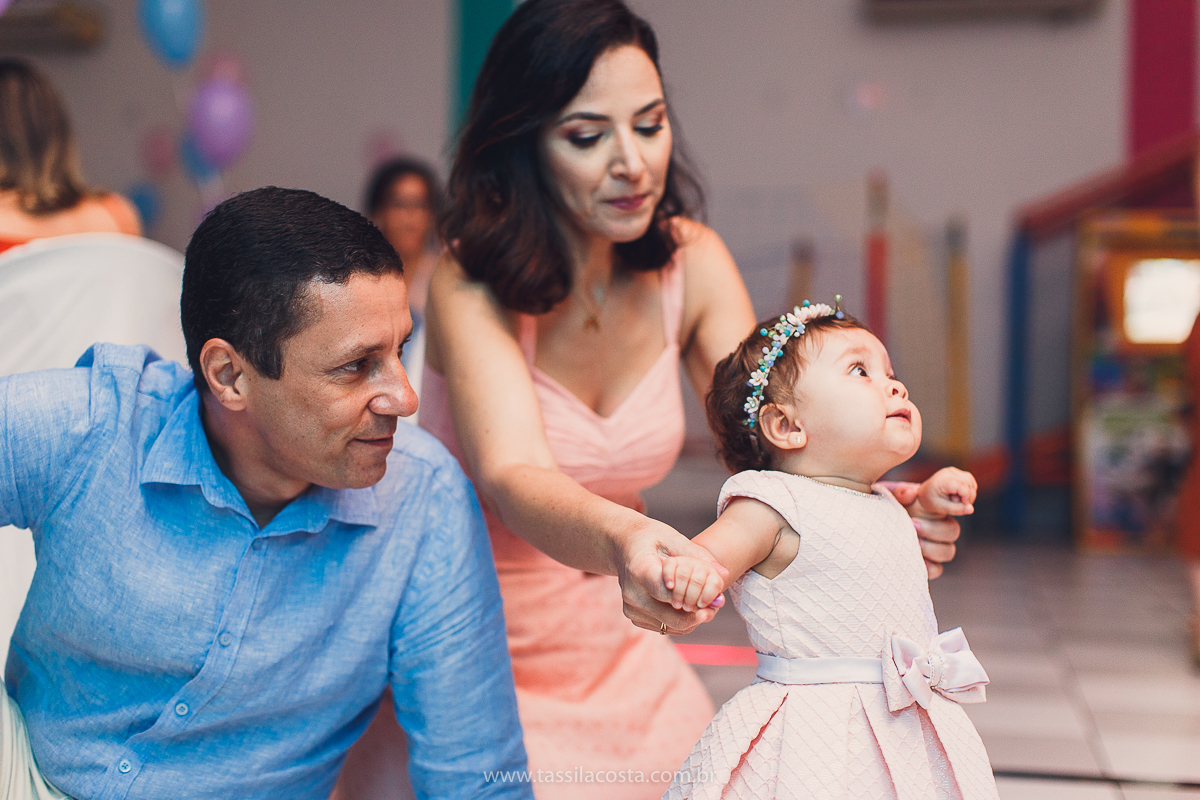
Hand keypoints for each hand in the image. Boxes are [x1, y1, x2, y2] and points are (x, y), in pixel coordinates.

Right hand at [616, 518, 728, 635]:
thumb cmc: (651, 538)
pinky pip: (665, 628)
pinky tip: (689, 605)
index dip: (691, 597)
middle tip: (717, 604)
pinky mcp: (635, 617)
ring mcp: (631, 608)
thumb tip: (724, 574)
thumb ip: (698, 555)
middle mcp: (632, 593)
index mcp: (639, 570)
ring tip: (705, 603)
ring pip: (672, 626)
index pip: (666, 592)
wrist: (622, 546)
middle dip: (699, 612)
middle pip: (673, 615)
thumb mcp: (674, 538)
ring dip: (692, 618)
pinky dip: (682, 620)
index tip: (709, 597)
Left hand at [885, 475, 970, 579]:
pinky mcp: (927, 565)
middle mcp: (938, 529)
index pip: (953, 510)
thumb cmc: (885, 508)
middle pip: (953, 531)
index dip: (949, 511)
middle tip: (912, 526)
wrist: (873, 527)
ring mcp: (935, 548)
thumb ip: (900, 493)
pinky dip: (928, 567)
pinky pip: (937, 569)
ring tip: (912, 543)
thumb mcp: (890, 497)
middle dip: (933, 529)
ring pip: (948, 551)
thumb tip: (910, 493)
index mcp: (935, 510)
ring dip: (931, 548)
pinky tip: (915, 561)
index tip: (921, 514)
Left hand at [916, 467, 976, 515]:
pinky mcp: (958, 473)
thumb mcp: (942, 508)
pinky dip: (969, 491)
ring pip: (972, 483)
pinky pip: (971, 482)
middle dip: (968, 498)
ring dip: (969, 495)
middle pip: (969, 485)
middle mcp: (949, 472)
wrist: (924, 495)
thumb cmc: (931, 502)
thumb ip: (957, 509)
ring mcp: (954, 471)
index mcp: (942, 480)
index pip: (962, 486)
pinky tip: (960, 496)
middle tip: (957, 505)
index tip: (963, 506)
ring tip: (957, 501)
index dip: (967, 498)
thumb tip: (971, 509)